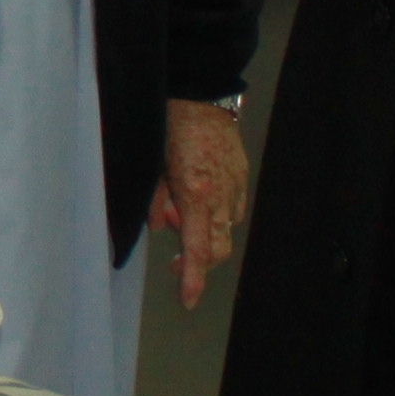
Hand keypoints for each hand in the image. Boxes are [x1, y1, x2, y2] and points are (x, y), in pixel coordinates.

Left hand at [148, 99, 247, 303]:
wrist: (200, 94)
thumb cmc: (169, 127)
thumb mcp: (152, 169)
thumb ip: (156, 202)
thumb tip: (162, 227)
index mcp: (196, 194)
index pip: (198, 249)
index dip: (193, 279)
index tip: (188, 301)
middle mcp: (221, 194)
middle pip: (217, 248)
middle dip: (198, 261)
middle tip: (175, 262)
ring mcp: (235, 185)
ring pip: (225, 229)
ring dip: (205, 235)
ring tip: (181, 216)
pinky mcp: (242, 176)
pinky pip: (232, 209)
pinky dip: (216, 214)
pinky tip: (199, 200)